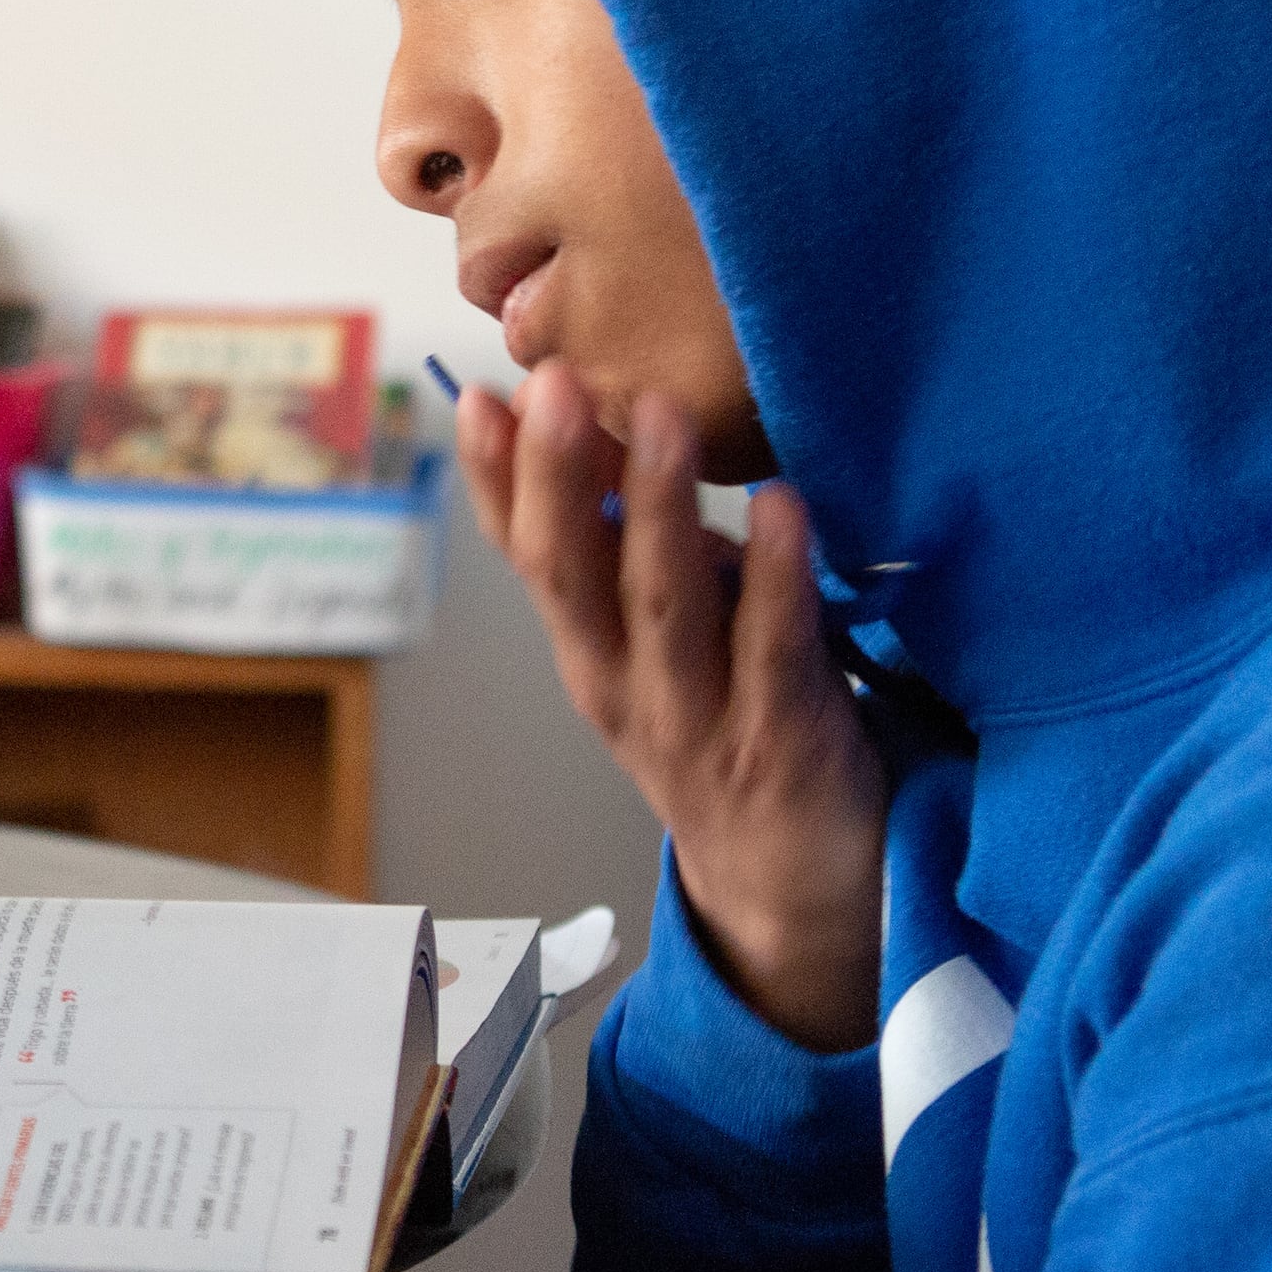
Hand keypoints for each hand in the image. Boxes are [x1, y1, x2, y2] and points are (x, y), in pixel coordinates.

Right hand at [463, 364, 883, 1051]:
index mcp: (587, 653)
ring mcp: (699, 721)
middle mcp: (623, 686)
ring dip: (659, 505)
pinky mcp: (784, 743)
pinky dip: (775, 577)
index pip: (524, 556)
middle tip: (553, 382)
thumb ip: (630, 549)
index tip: (478, 396)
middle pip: (574, 576)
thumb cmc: (725, 734)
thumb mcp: (653, 643)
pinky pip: (777, 651)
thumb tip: (595, 424)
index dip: (495, 480)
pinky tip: (779, 506)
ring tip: (658, 414)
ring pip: (665, 605)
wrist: (793, 889)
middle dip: (559, 476)